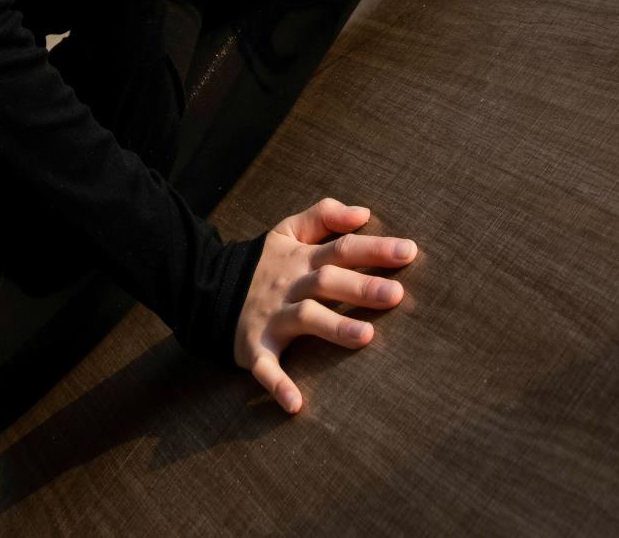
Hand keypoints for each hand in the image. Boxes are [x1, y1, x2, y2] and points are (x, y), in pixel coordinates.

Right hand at [233, 196, 417, 415]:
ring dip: (335, 329)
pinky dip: (278, 385)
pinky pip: (266, 367)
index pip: (342, 248)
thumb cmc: (264, 262)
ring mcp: (272, 316)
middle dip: (361, 288)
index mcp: (301, 258)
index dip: (375, 249)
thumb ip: (324, 217)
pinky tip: (296, 404)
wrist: (209, 287)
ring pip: (305, 319)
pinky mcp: (255, 346)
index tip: (409, 251)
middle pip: (328, 282)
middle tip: (396, 295)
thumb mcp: (288, 230)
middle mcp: (290, 285)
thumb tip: (364, 213)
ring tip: (367, 339)